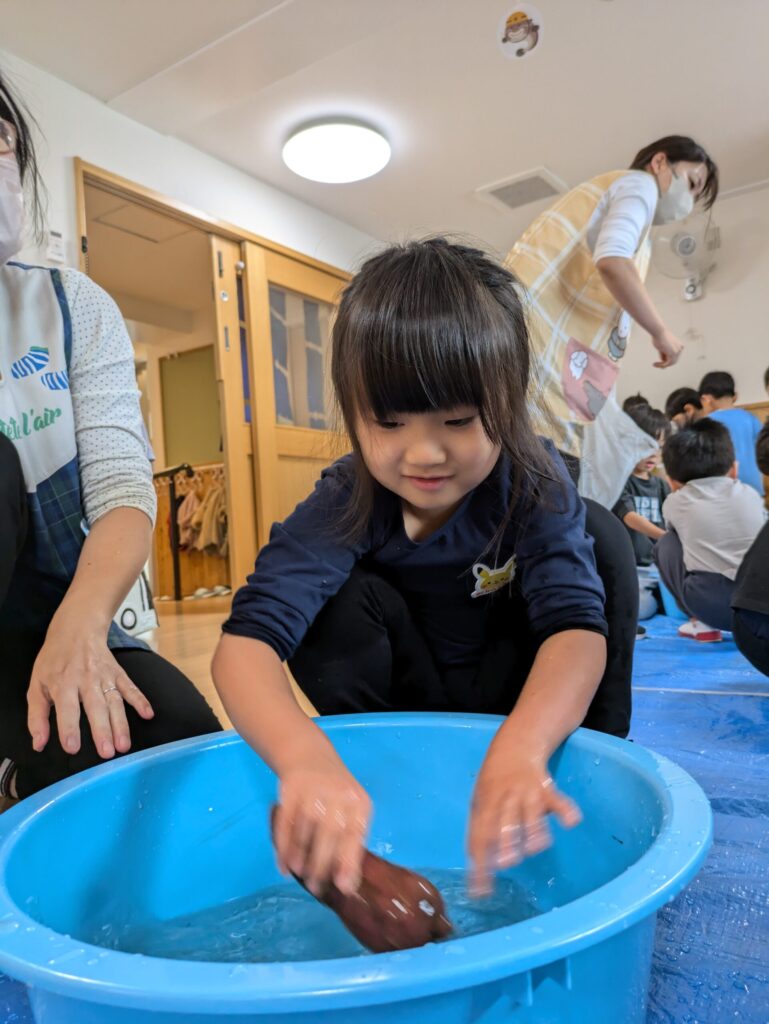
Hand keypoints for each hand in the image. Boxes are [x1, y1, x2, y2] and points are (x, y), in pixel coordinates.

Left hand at [27, 625, 153, 759]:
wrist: (76, 630)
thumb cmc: (53, 661)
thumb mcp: (36, 685)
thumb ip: (37, 716)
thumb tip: (39, 744)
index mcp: (63, 682)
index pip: (66, 708)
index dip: (69, 728)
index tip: (73, 748)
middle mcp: (86, 679)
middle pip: (95, 707)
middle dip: (102, 730)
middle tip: (107, 752)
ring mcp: (105, 675)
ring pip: (114, 701)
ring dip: (121, 723)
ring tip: (124, 745)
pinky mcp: (118, 672)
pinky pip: (130, 687)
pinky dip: (140, 700)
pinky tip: (148, 714)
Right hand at [273, 756, 370, 896]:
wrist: (309, 755)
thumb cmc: (335, 793)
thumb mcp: (350, 810)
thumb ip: (350, 844)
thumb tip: (348, 886)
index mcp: (359, 802)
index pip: (355, 834)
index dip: (349, 861)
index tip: (343, 887)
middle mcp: (338, 794)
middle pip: (331, 832)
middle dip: (322, 863)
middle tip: (316, 887)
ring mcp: (313, 789)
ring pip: (306, 827)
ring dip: (301, 854)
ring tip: (299, 875)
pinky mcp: (290, 788)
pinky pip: (286, 821)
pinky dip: (283, 845)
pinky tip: (283, 864)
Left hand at [468, 750, 581, 896]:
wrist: (515, 745)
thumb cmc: (494, 783)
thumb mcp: (480, 802)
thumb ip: (482, 832)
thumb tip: (481, 869)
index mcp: (485, 805)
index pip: (479, 836)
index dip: (479, 864)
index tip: (481, 891)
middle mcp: (505, 799)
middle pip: (504, 823)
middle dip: (506, 844)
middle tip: (506, 864)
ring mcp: (526, 793)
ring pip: (530, 814)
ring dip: (533, 832)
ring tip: (534, 848)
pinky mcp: (546, 789)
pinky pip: (558, 800)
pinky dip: (566, 810)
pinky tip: (570, 822)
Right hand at [651, 328, 683, 367]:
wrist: (659, 332)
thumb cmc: (659, 337)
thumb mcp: (661, 347)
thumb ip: (664, 354)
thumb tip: (663, 364)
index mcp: (679, 346)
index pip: (674, 357)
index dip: (666, 361)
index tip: (657, 362)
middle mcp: (680, 348)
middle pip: (673, 361)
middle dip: (665, 364)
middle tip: (655, 364)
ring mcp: (678, 351)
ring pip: (671, 363)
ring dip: (662, 365)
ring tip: (654, 364)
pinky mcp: (673, 354)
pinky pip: (668, 363)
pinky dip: (661, 365)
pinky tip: (655, 364)